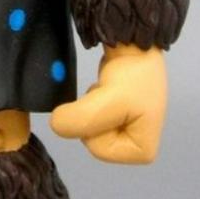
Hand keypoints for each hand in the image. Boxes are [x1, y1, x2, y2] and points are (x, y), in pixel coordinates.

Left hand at [50, 45, 166, 163]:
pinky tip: (105, 90)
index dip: (95, 125)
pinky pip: (91, 117)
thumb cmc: (131, 77)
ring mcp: (127, 131)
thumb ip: (79, 119)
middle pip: (92, 141)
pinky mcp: (117, 117)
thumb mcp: (106, 101)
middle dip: (92, 115)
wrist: (135, 46)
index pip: (98, 150)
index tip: (111, 103)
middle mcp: (137, 146)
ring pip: (89, 128)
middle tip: (107, 96)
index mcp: (143, 152)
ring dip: (91, 107)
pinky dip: (92, 101)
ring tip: (108, 91)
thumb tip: (56, 123)